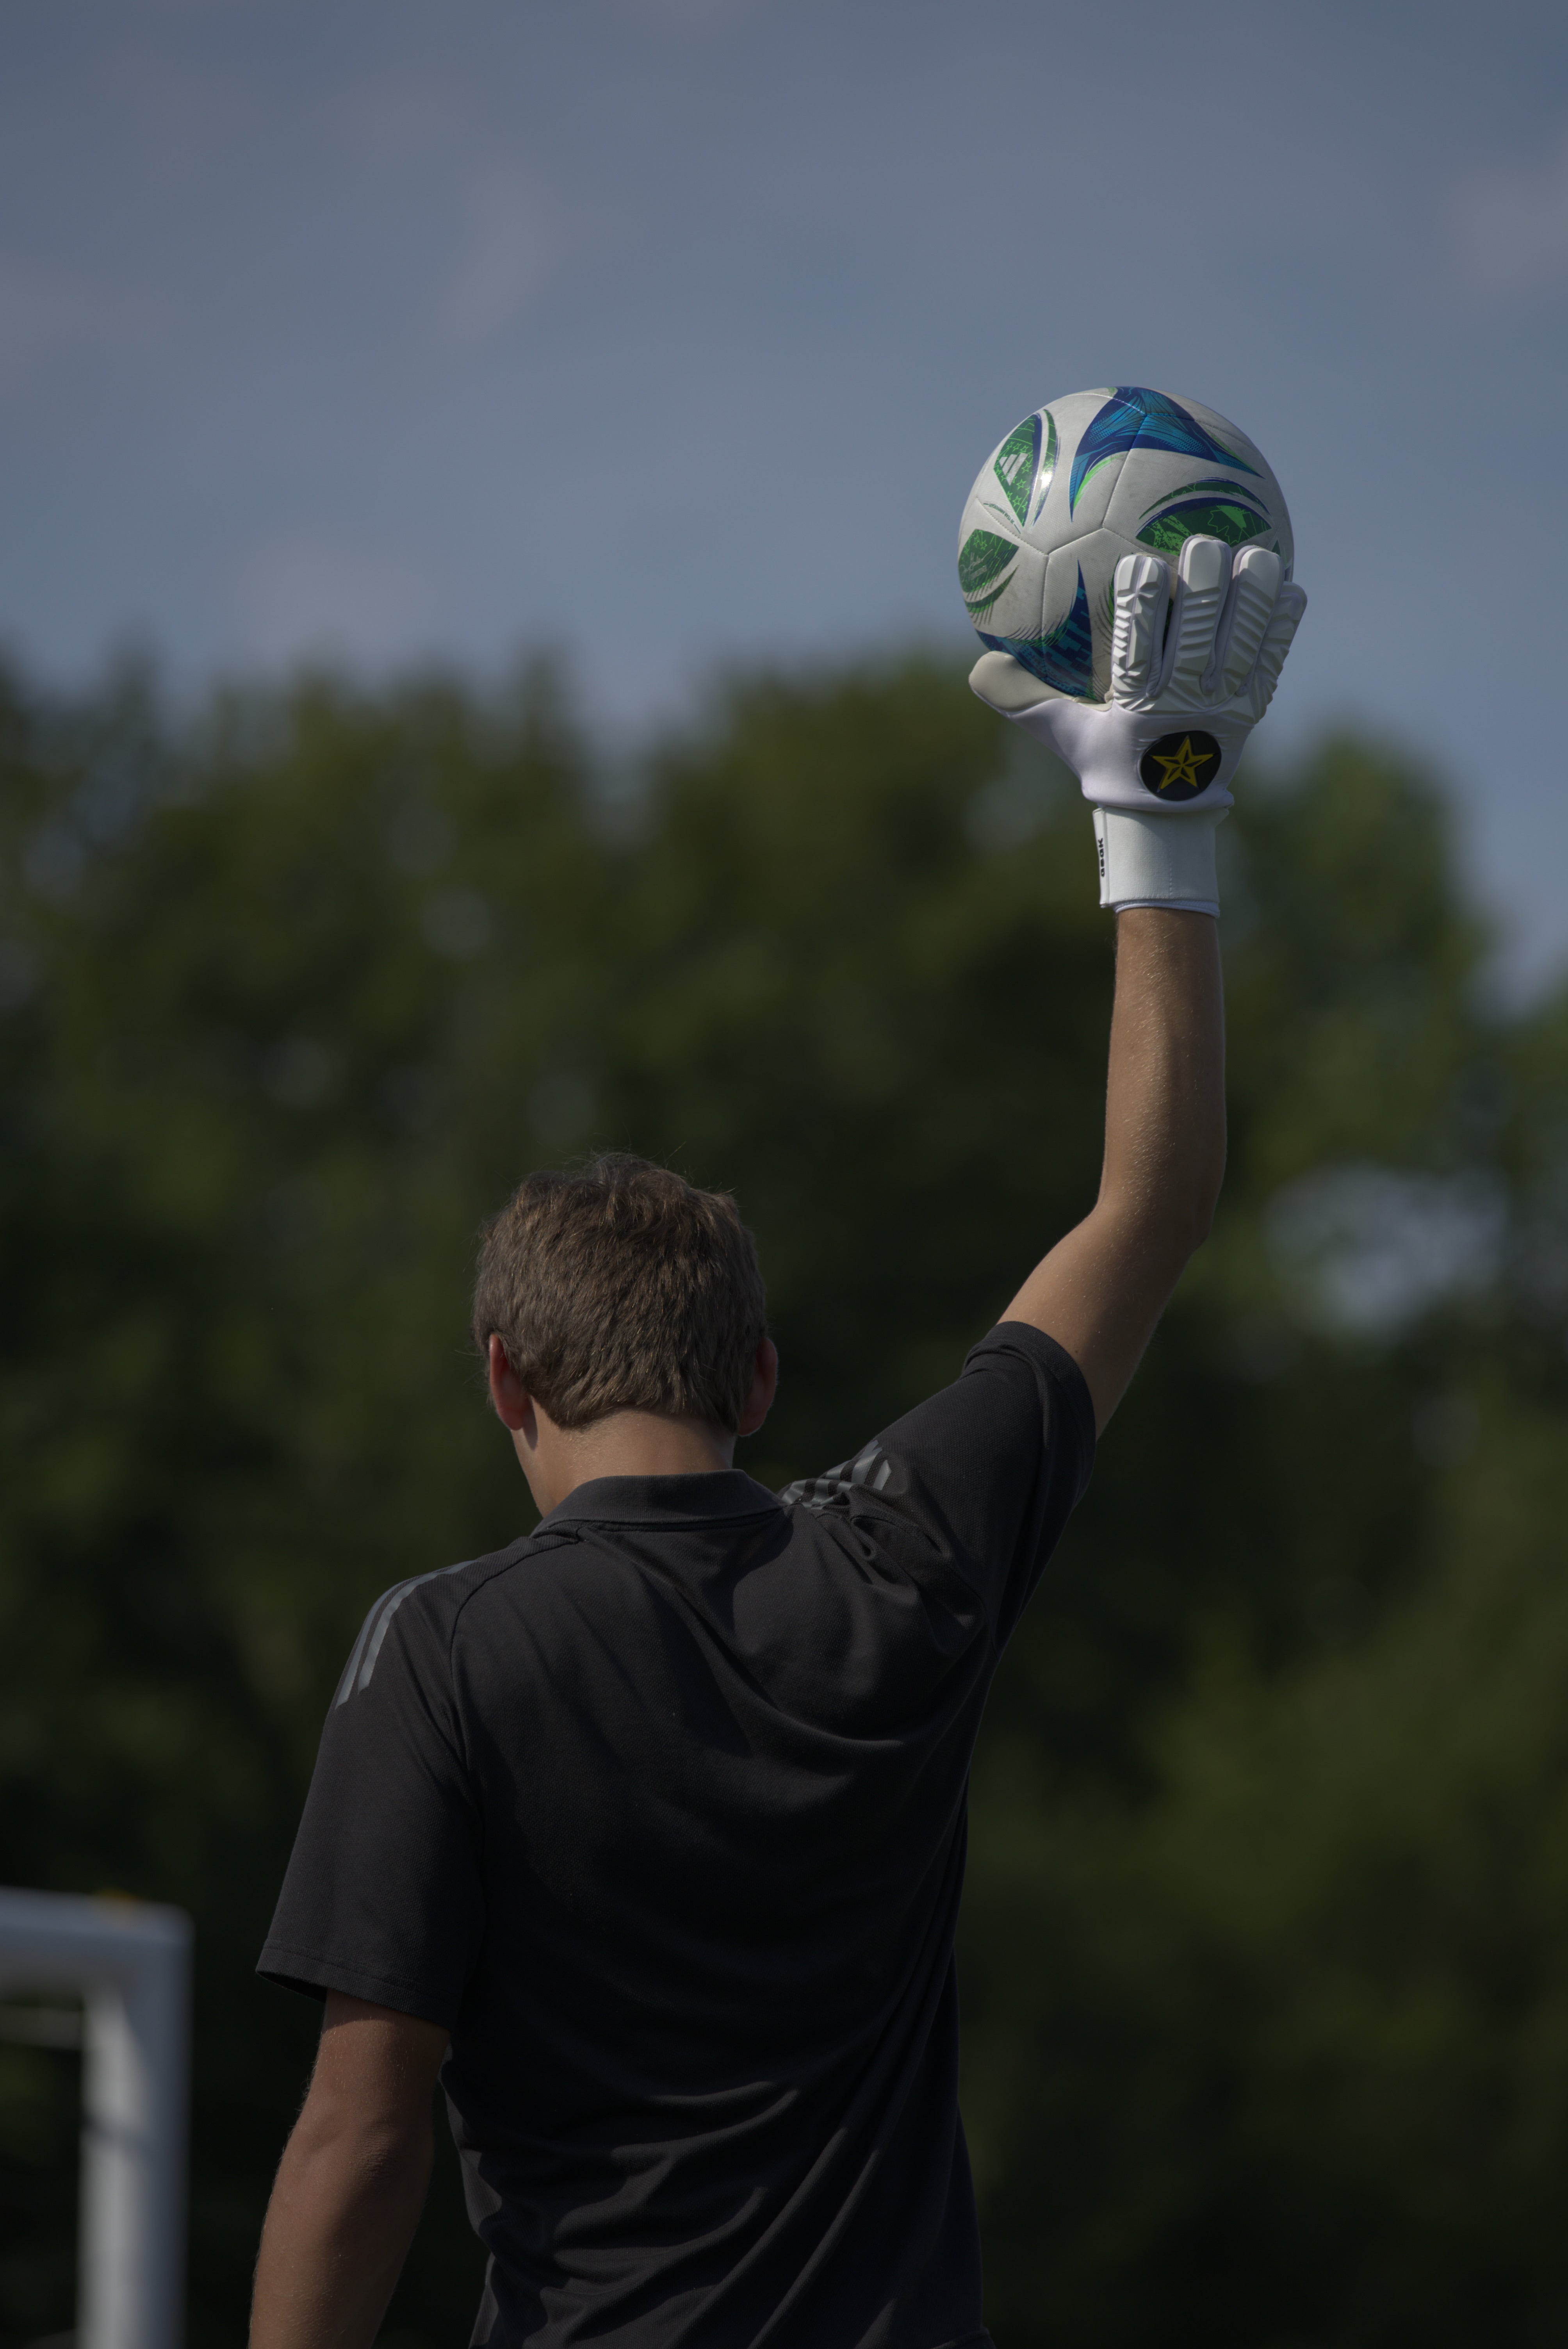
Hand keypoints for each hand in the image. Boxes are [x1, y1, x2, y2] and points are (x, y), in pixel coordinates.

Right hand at [970, 536, 1305, 912]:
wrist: (1163, 814)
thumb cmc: (1107, 762)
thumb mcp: (1061, 734)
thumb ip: (1023, 699)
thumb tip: (977, 668)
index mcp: (1136, 704)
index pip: (1138, 649)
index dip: (1142, 607)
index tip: (1140, 567)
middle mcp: (1184, 702)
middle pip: (1198, 637)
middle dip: (1203, 587)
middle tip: (1202, 543)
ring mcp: (1224, 706)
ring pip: (1243, 643)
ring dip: (1252, 598)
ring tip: (1258, 553)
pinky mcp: (1254, 707)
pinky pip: (1274, 660)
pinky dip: (1283, 627)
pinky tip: (1292, 588)